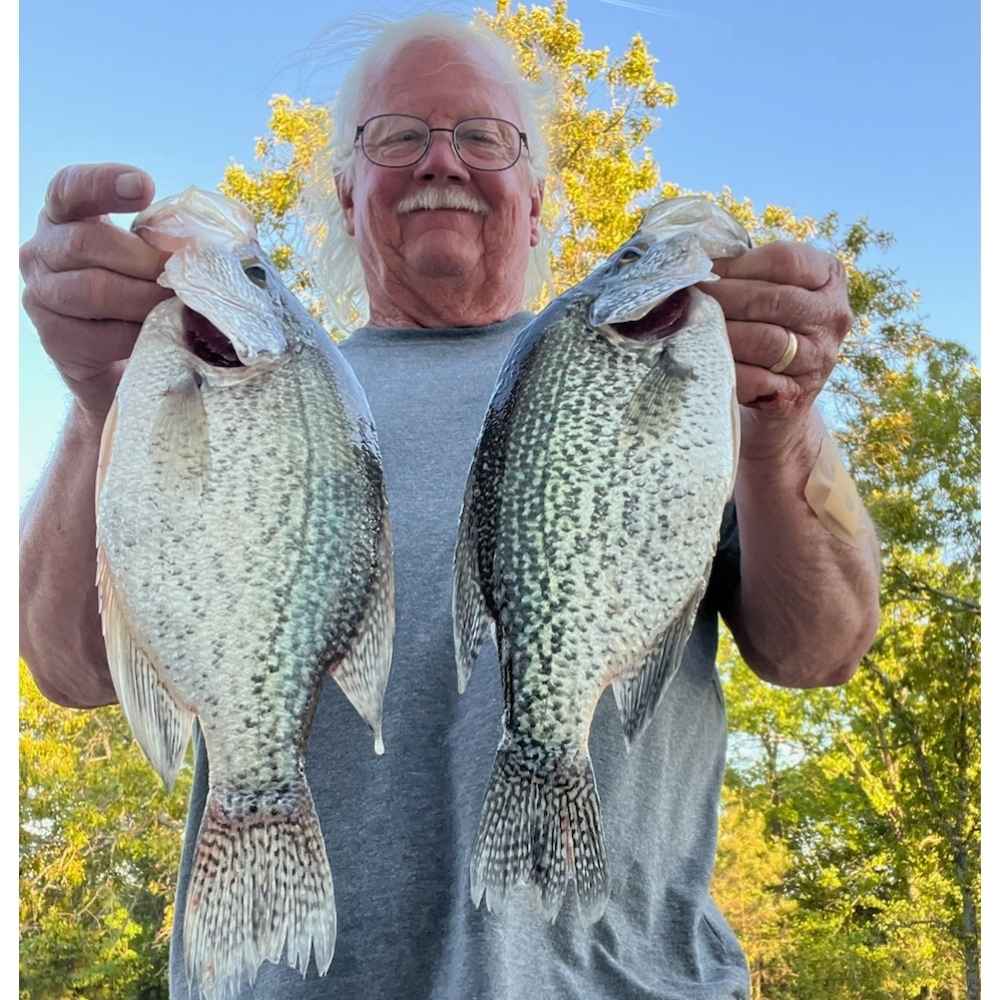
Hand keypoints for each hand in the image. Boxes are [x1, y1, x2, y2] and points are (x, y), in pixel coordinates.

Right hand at [19, 163, 173, 423]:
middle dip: (147, 259)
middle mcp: (41, 251)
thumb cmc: (139, 294)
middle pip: (90, 242)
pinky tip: (164, 335)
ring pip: (97, 290)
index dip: (104, 183)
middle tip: (182, 275)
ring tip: (179, 306)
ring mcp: (42, 295)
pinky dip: (141, 335)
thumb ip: (166, 239)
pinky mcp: (56, 339)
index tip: (145, 186)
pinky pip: (104, 335)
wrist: (118, 360)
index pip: (70, 187)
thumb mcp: (147, 258)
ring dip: (148, 300)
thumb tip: (223, 236)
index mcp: (64, 217)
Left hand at [698, 242, 852, 456]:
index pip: (786, 260)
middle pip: (774, 300)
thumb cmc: (766, 329)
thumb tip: (692, 256)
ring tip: (692, 327)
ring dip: (722, 332)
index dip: (738, 264)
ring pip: (765, 340)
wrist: (780, 399)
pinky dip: (726, 369)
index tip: (705, 269)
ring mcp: (819, 359)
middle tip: (689, 297)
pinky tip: (705, 361)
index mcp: (829, 278)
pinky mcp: (796, 396)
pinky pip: (756, 380)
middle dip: (724, 297)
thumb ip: (745, 271)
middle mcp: (833, 317)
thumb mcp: (769, 291)